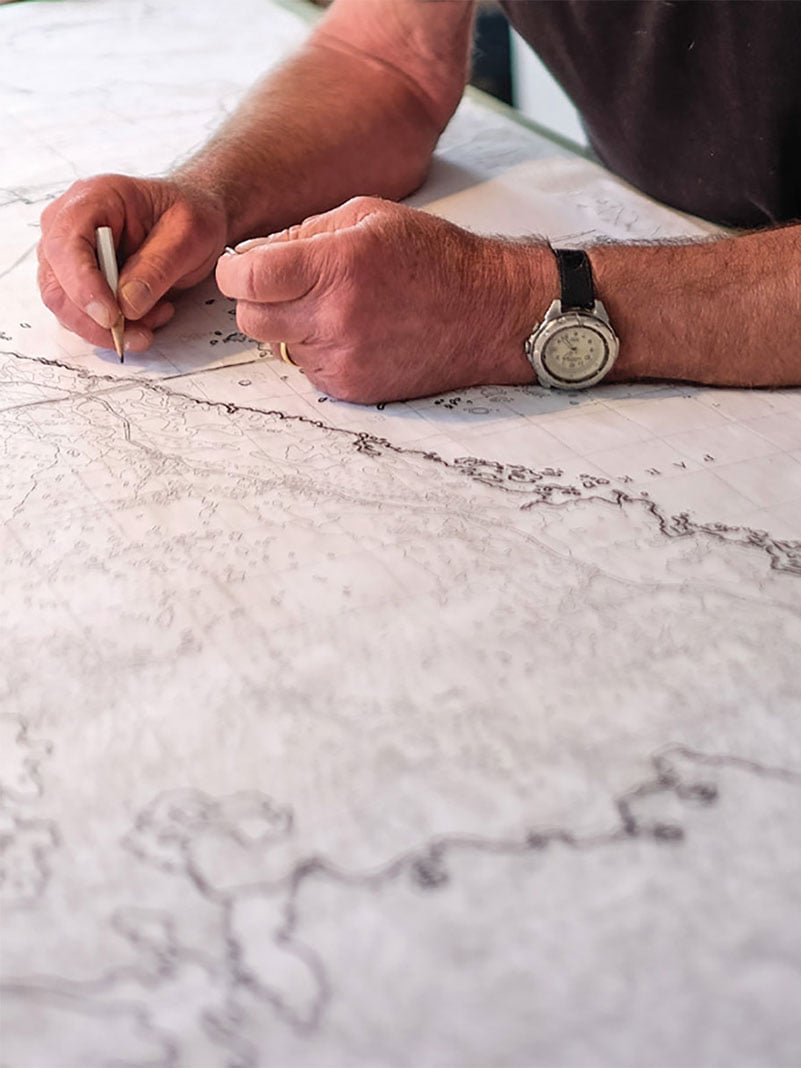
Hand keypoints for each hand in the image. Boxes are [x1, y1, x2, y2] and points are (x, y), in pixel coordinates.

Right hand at [38, 174, 227, 351]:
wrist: (194, 217)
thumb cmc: (189, 214)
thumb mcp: (188, 235)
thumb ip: (157, 268)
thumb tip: (127, 304)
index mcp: (92, 199)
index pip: (66, 247)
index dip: (84, 287)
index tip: (111, 317)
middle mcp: (70, 226)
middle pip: (57, 286)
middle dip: (97, 321)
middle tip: (140, 334)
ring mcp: (70, 256)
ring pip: (68, 308)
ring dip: (110, 328)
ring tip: (156, 317)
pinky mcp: (80, 282)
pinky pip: (84, 317)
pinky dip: (115, 328)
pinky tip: (147, 317)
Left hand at [215, 197, 541, 402]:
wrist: (487, 314)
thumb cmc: (432, 257)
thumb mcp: (368, 215)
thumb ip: (304, 232)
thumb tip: (255, 253)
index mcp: (335, 267)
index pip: (243, 280)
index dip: (234, 270)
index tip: (244, 267)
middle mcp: (334, 319)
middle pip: (249, 319)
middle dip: (258, 299)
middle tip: (290, 285)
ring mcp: (342, 360)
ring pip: (279, 345)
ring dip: (292, 325)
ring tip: (338, 306)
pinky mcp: (352, 388)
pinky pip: (308, 369)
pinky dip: (318, 349)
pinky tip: (356, 331)